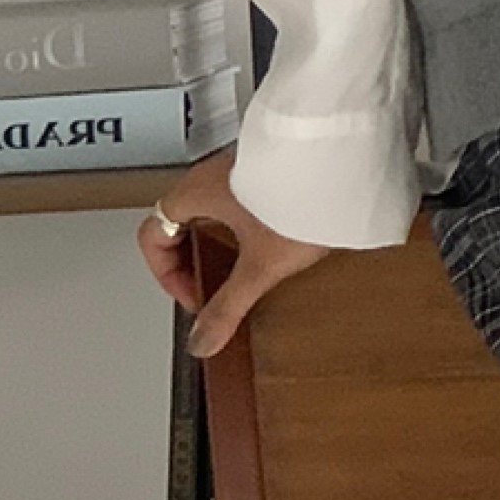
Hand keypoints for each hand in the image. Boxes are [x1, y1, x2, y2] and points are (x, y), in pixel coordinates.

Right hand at [136, 145, 332, 358]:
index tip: (195, 296)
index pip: (153, 234)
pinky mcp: (270, 165)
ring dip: (219, 239)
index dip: (166, 274)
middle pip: (180, 219)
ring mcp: (241, 163)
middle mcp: (212, 172)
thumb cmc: (299, 195)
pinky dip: (245, 224)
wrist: (346, 161)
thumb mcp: (260, 266)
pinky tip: (275, 240)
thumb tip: (204, 339)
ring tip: (245, 266)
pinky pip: (242, 197)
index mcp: (195, 192)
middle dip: (191, 257)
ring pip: (212, 207)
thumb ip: (228, 307)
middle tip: (212, 284)